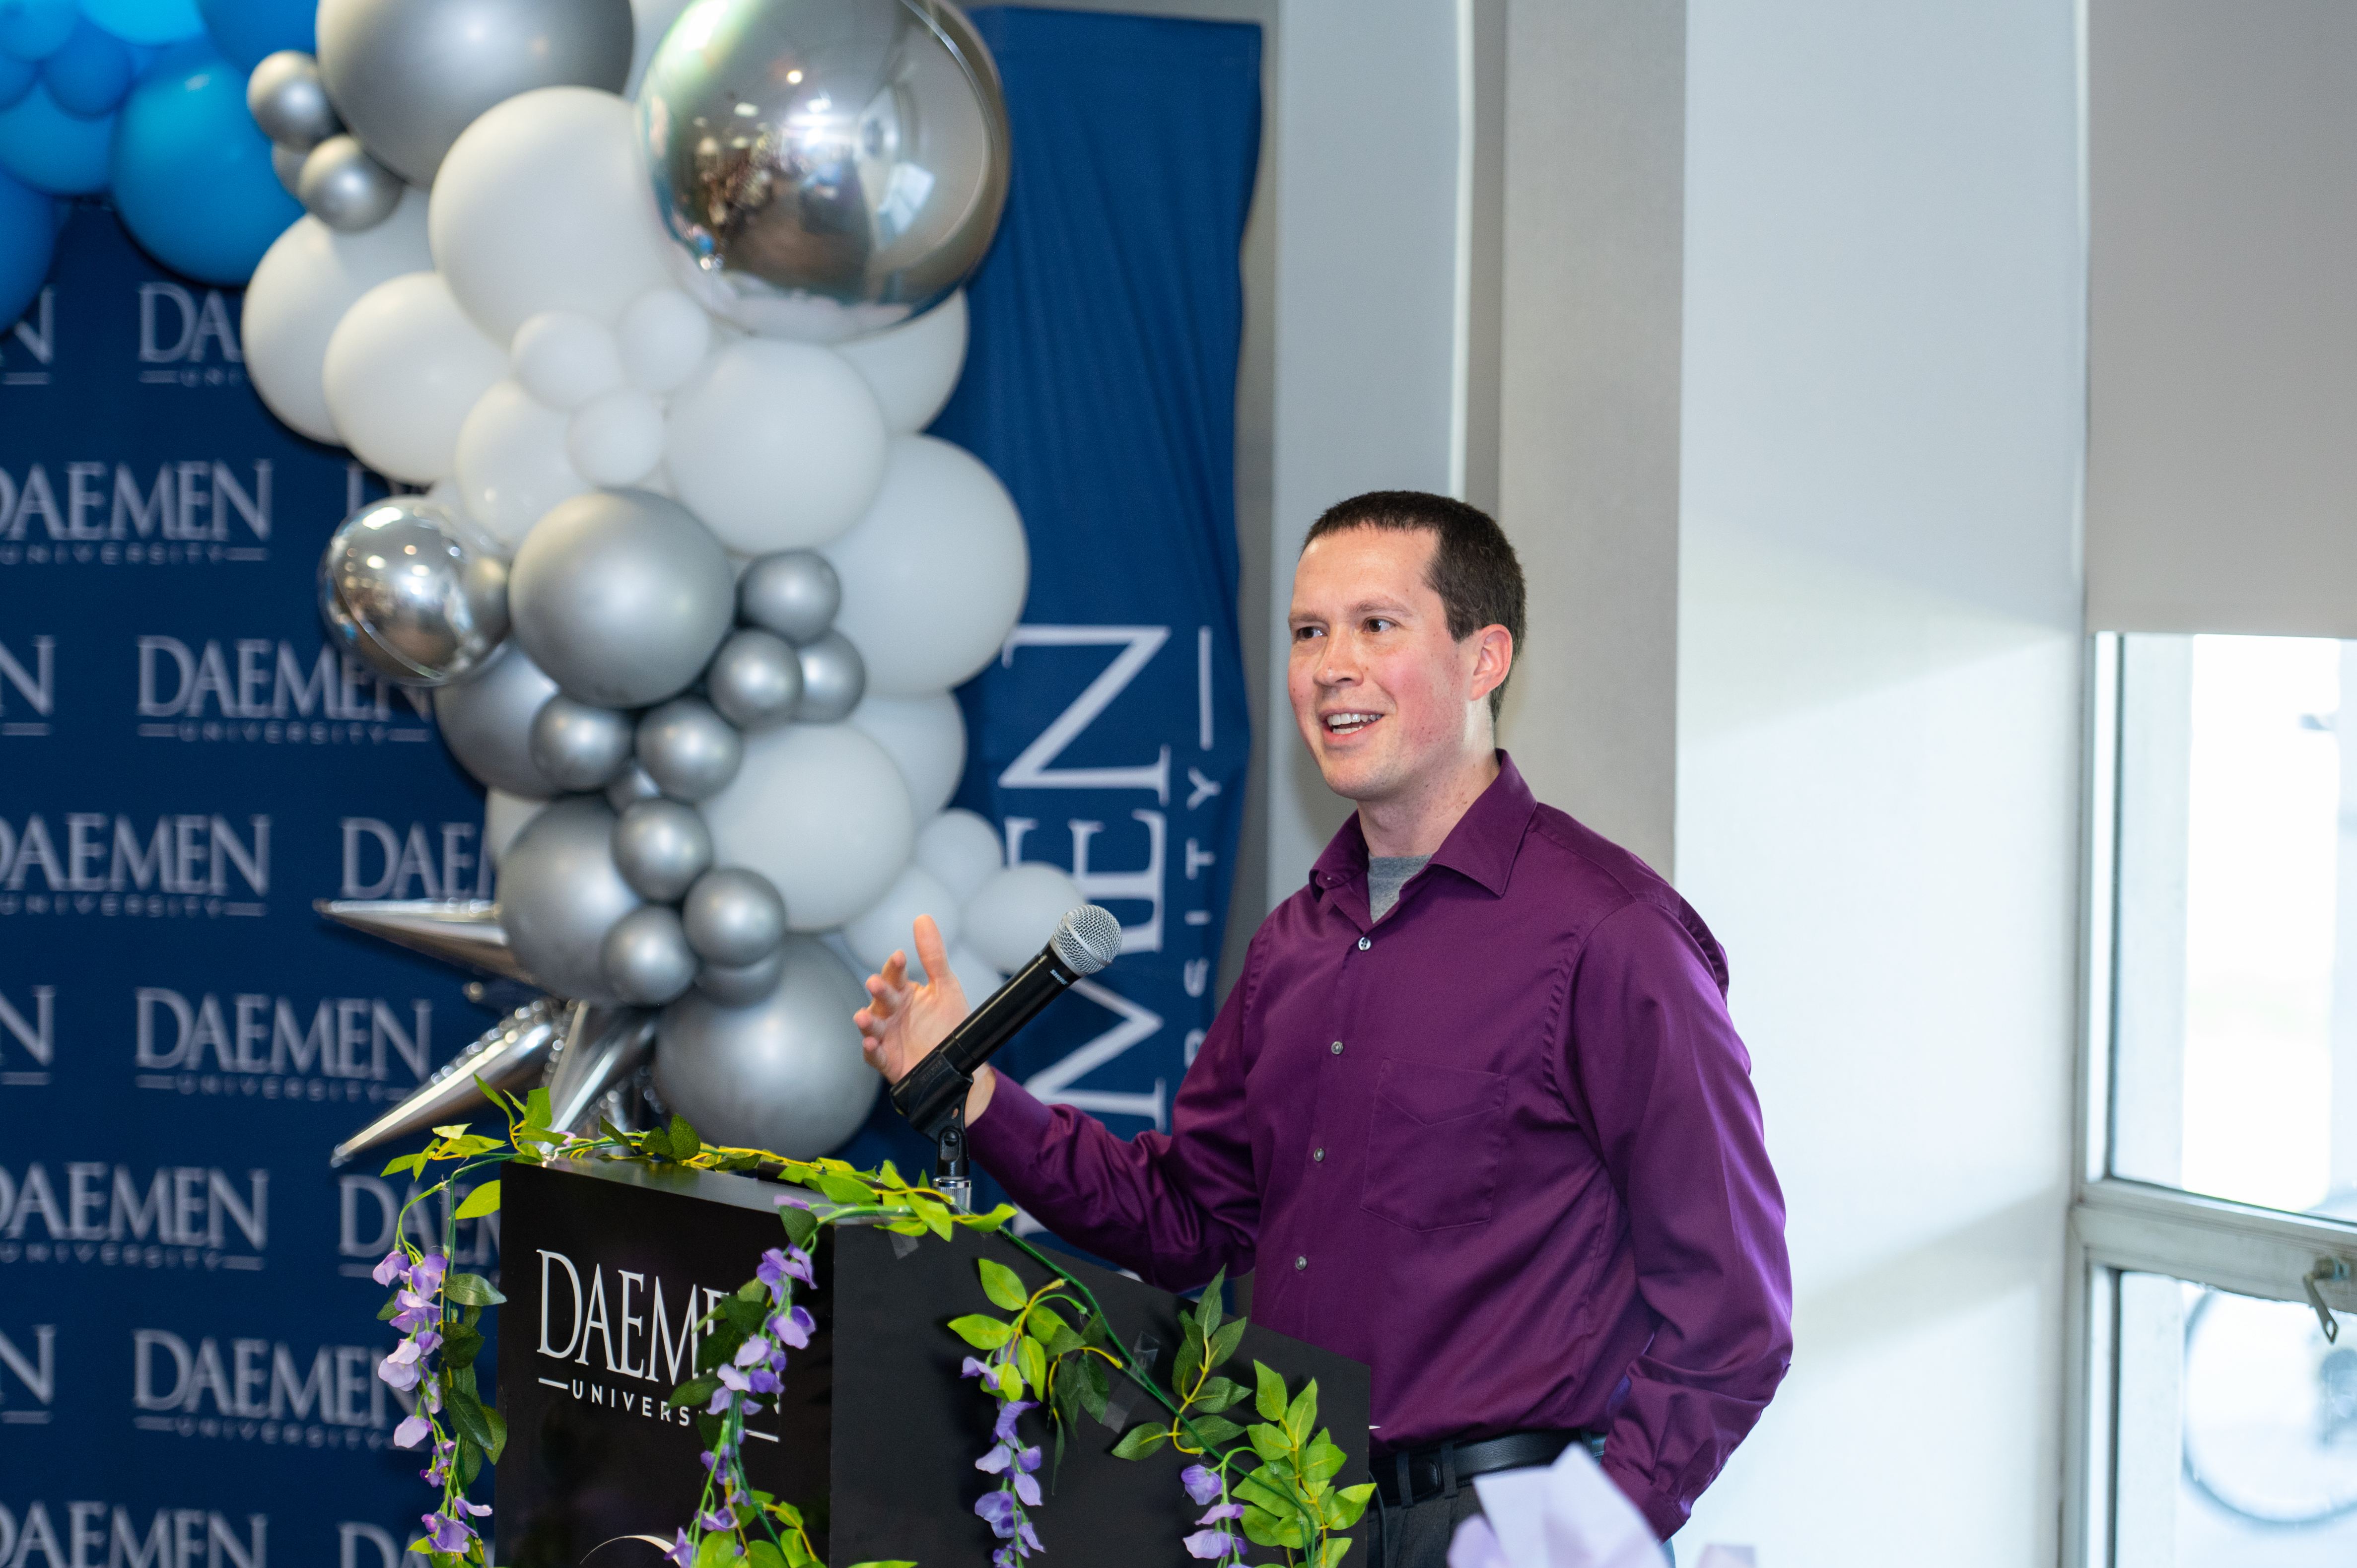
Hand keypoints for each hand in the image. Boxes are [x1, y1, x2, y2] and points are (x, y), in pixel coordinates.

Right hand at [853, 913, 997, 1121]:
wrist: (960, 1064)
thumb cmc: (949, 1024)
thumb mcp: (945, 987)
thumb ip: (933, 956)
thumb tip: (923, 918)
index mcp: (905, 993)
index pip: (896, 975)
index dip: (896, 966)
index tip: (900, 956)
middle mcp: (892, 1014)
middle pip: (881, 999)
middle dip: (878, 991)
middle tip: (875, 983)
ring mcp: (888, 1037)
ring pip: (872, 1027)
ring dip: (866, 1022)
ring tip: (863, 1016)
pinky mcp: (889, 1060)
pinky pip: (875, 1055)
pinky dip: (872, 1050)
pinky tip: (871, 1043)